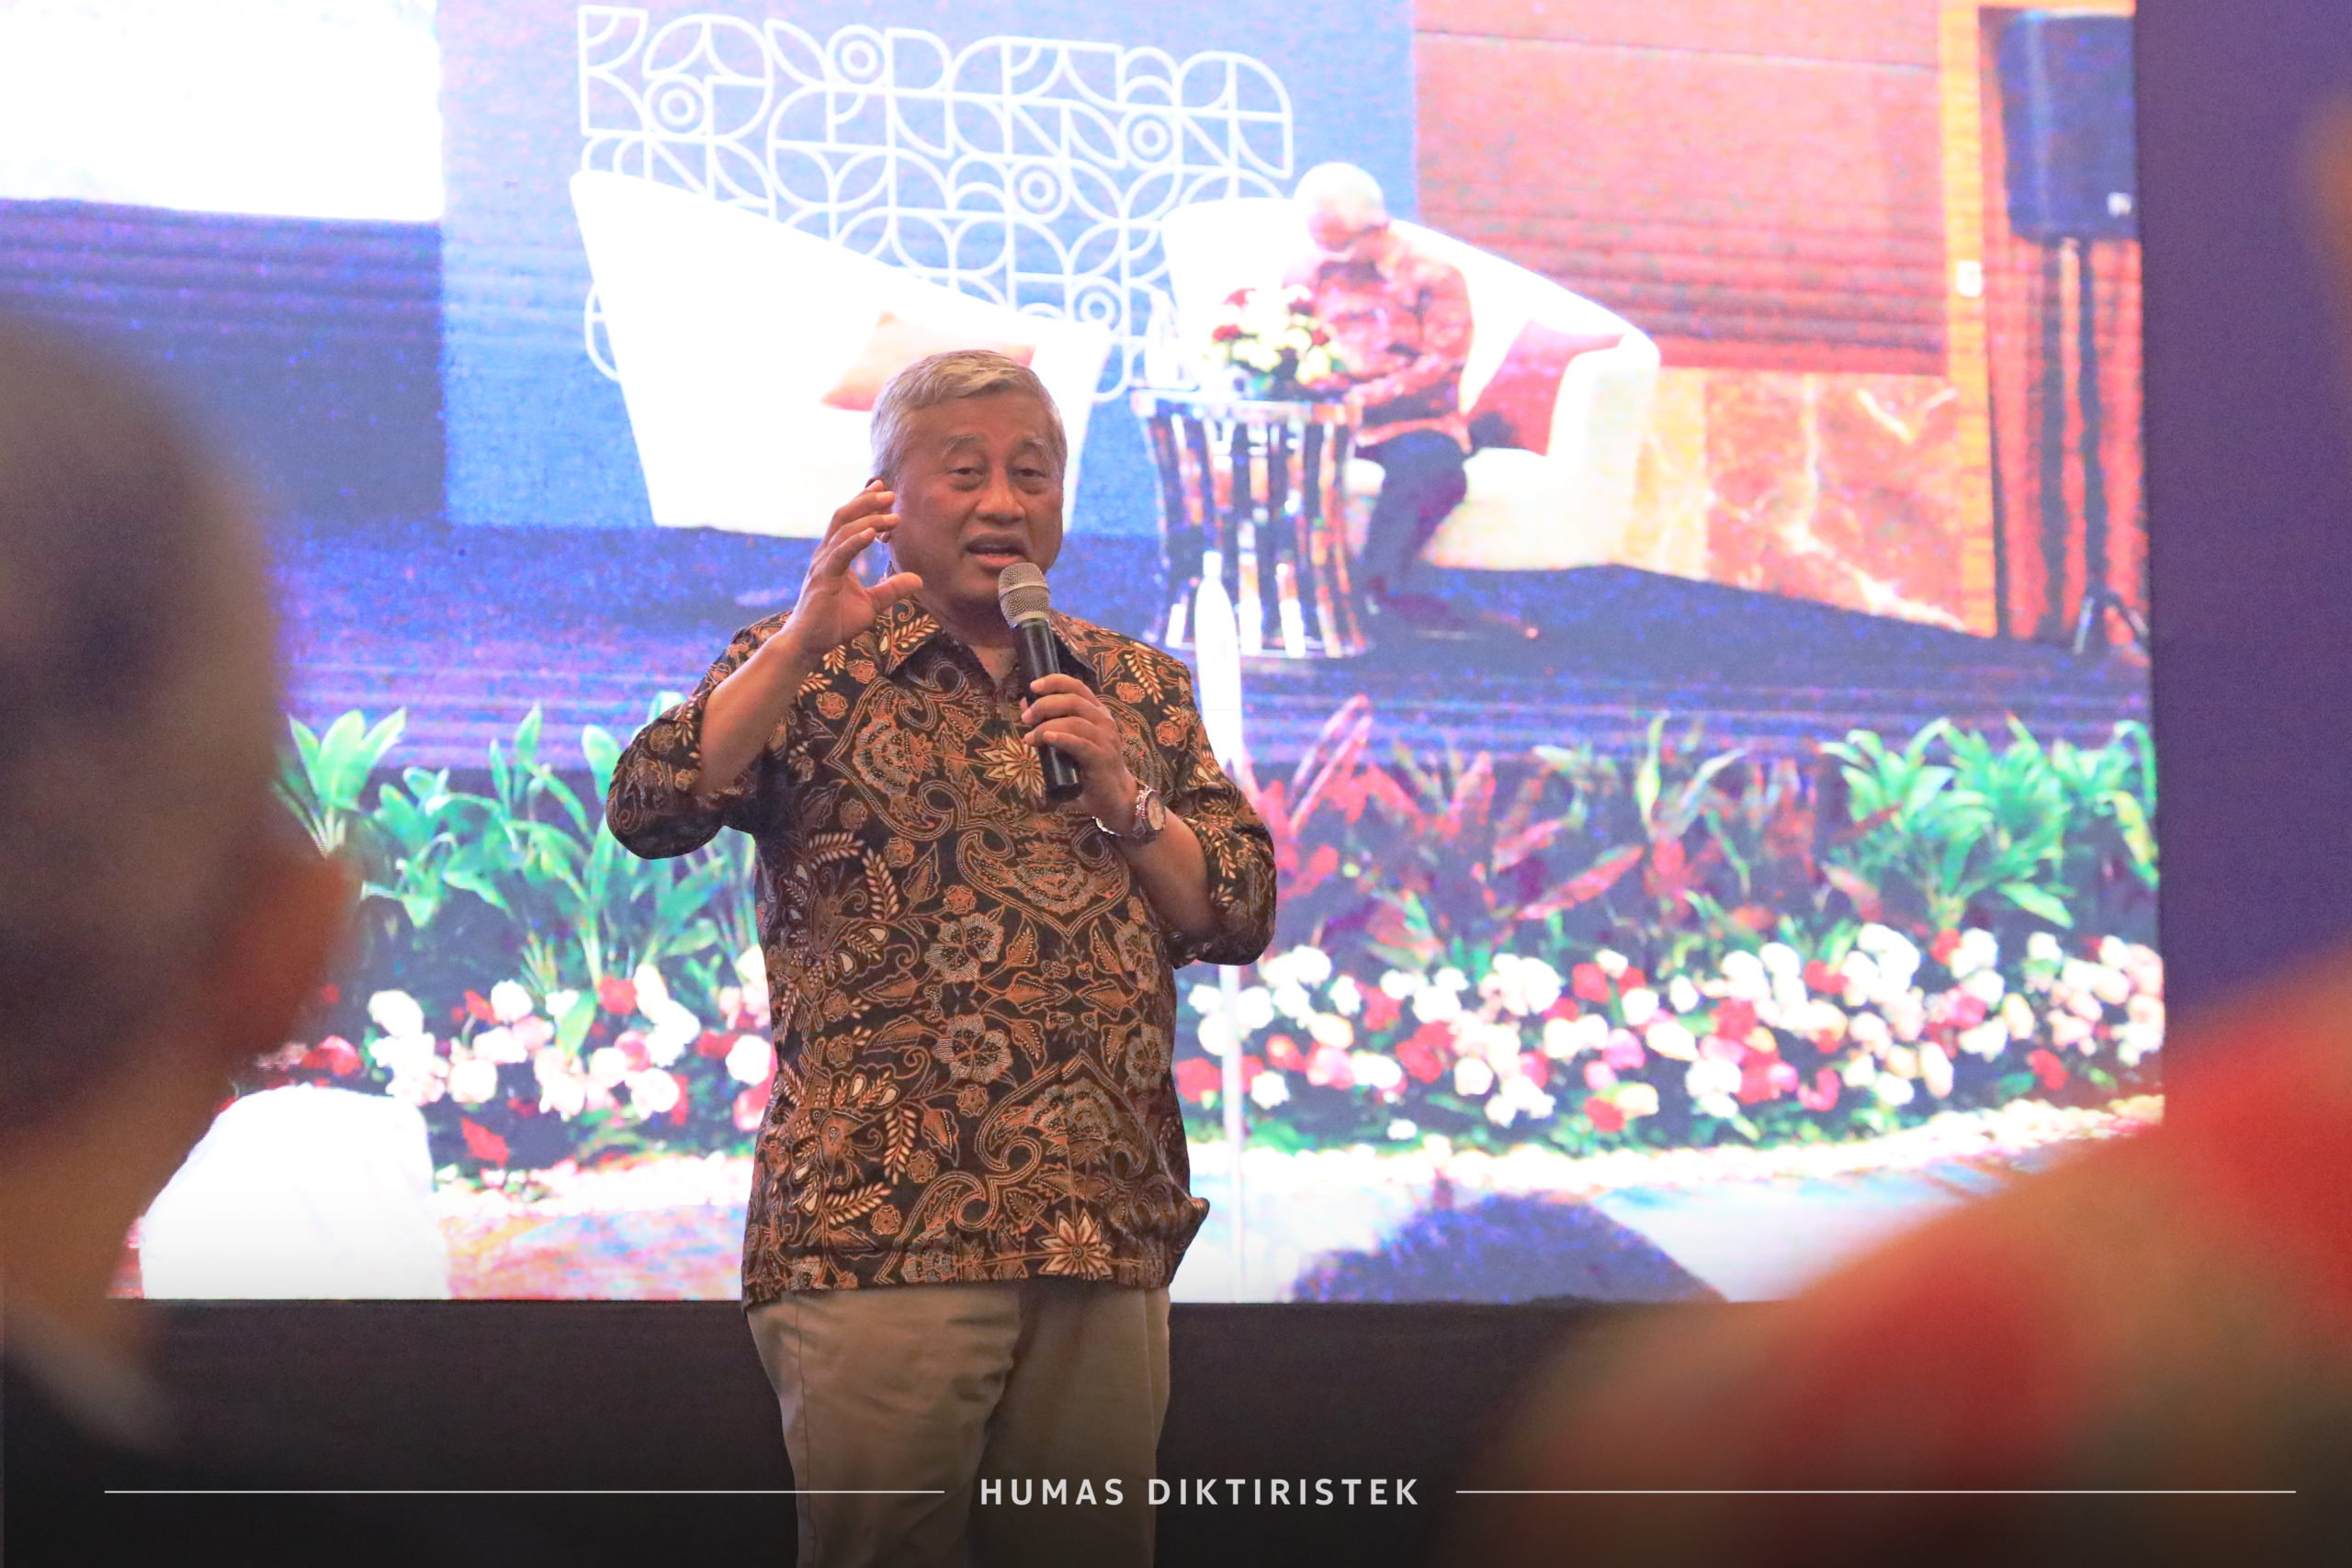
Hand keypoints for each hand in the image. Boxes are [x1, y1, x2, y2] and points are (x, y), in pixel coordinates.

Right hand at [782, 481, 923, 658]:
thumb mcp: (871, 605)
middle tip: (891, 493)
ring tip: (892, 514)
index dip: (864, 504)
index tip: (883, 491)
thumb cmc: (833, 623)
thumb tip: (918, 579)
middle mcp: (826, 555)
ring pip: (844, 531)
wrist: (808, 644)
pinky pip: (840, 554)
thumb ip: (892, 590)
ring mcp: (822, 565)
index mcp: (835, 556)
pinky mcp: (823, 579)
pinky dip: (856, 541)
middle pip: (845, 517)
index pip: (849, 522)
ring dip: (869, 519)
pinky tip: (872, 532)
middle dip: (867, 502)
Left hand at [1020, 673, 1137, 824]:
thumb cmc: (1087, 766)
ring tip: (1030, 738)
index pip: (1076, 686)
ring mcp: (1105, 739)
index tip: (1032, 686)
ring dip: (1047, 726)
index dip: (1054, 682)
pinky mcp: (1101, 757)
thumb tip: (1025, 704)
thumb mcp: (1068, 740)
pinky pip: (1080, 743)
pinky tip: (1046, 738)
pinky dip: (1061, 738)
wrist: (1112, 795)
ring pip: (1075, 721)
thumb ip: (1051, 722)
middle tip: (1025, 718)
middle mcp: (1104, 720)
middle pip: (1073, 700)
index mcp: (1097, 712)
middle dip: (1045, 705)